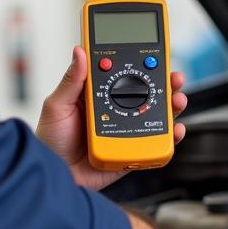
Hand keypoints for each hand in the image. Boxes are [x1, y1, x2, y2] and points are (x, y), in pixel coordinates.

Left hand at [36, 46, 186, 190]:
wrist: (56, 176)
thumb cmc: (50, 142)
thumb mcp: (56, 106)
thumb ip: (71, 81)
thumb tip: (80, 52)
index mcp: (98, 95)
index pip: (123, 74)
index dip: (140, 64)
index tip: (154, 55)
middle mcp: (115, 110)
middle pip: (146, 92)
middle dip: (165, 83)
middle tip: (174, 78)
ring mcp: (126, 129)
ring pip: (155, 114)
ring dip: (172, 106)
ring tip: (177, 101)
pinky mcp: (132, 148)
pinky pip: (155, 141)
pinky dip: (170, 135)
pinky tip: (175, 129)